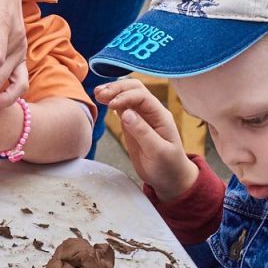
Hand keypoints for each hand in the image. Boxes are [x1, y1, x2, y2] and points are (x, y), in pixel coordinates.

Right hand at [93, 78, 198, 199]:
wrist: (170, 179)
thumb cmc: (168, 166)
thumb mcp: (157, 152)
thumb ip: (143, 132)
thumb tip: (126, 113)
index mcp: (161, 116)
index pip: (142, 96)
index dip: (125, 96)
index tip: (110, 105)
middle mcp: (151, 112)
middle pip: (134, 89)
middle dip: (116, 88)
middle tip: (99, 94)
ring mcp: (141, 117)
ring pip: (126, 94)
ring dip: (112, 91)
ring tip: (97, 94)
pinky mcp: (132, 123)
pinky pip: (121, 106)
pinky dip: (111, 101)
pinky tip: (101, 101)